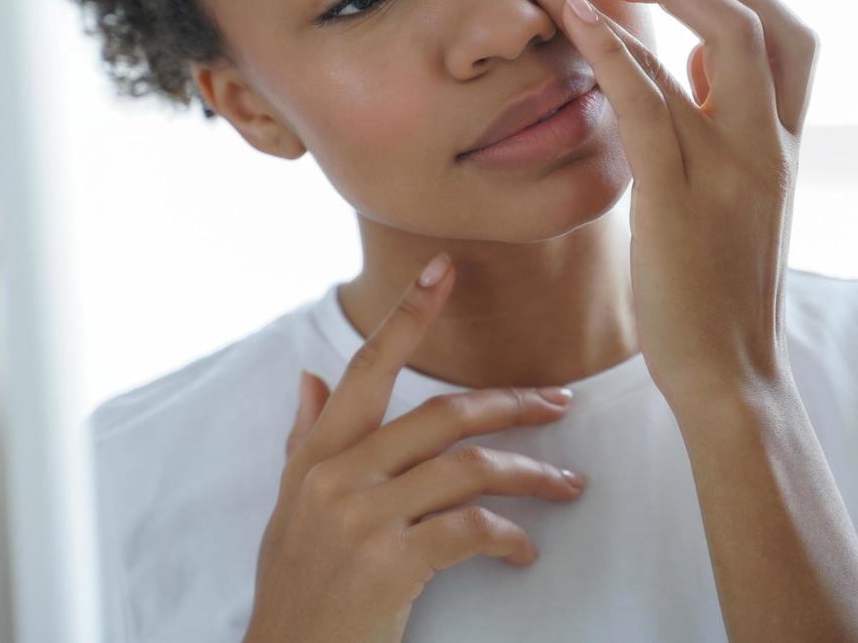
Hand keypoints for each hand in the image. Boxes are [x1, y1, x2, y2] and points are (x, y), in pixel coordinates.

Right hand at [244, 254, 586, 642]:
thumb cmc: (296, 587)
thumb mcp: (290, 508)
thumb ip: (306, 440)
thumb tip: (311, 379)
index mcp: (316, 455)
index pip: (367, 369)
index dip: (408, 316)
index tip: (444, 270)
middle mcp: (337, 476)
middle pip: (441, 415)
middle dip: (510, 404)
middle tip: (558, 404)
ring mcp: (363, 517)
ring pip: (468, 467)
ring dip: (530, 474)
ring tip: (567, 485)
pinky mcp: (390, 562)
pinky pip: (470, 528)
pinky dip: (509, 536)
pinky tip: (524, 551)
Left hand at [519, 0, 819, 413]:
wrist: (732, 375)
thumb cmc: (721, 292)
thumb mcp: (734, 202)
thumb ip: (718, 133)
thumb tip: (687, 71)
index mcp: (783, 146)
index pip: (788, 36)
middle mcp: (769, 145)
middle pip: (758, 19)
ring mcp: (731, 168)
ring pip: (703, 46)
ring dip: (621, 0)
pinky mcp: (679, 196)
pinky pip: (645, 101)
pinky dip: (606, 50)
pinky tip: (568, 22)